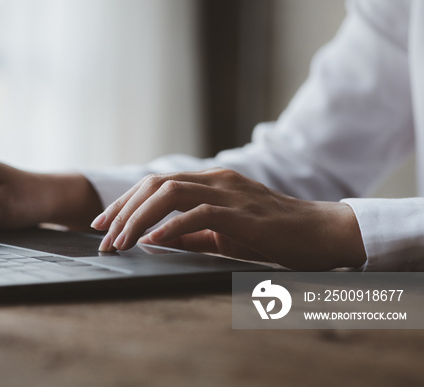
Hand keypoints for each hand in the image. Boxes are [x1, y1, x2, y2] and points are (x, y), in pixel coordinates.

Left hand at [90, 168, 365, 270]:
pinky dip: (172, 227)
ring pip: (170, 194)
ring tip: (120, 242)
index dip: (125, 202)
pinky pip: (200, 214)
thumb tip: (155, 241)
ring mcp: (229, 193)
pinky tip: (152, 242)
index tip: (102, 224)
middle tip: (102, 236)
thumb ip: (191, 234)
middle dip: (123, 210)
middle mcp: (215, 180)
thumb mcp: (224, 234)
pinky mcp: (243, 213)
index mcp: (209, 182)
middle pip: (155, 185)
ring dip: (139, 219)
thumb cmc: (274, 235)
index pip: (155, 185)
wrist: (322, 233)